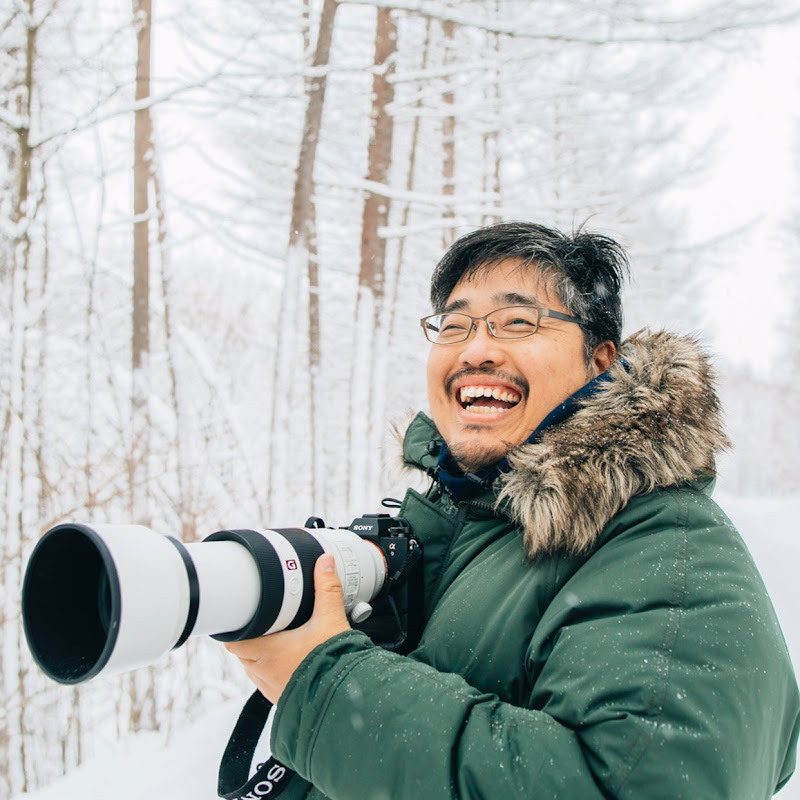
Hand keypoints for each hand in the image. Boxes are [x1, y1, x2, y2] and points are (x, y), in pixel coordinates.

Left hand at [224, 553, 350, 704]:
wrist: (345, 701)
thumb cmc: (333, 666)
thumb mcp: (331, 620)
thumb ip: (327, 588)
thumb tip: (325, 562)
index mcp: (266, 651)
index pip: (233, 640)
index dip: (234, 627)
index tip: (239, 615)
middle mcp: (263, 672)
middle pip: (242, 651)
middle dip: (250, 636)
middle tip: (263, 621)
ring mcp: (272, 687)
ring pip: (254, 668)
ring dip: (260, 654)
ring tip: (277, 639)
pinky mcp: (284, 697)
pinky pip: (269, 681)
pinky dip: (274, 669)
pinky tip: (291, 659)